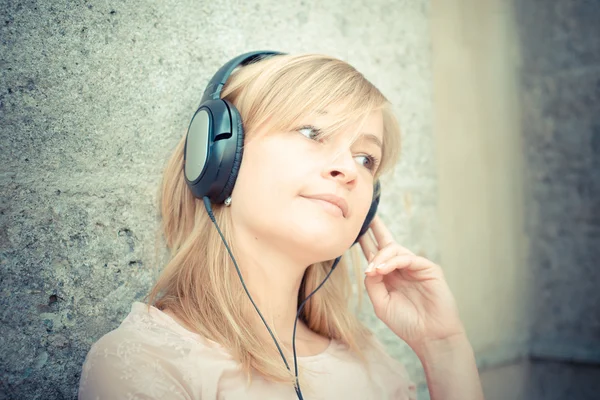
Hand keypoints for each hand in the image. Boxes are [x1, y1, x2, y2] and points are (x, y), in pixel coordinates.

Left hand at [358, 215, 465, 349]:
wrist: (430, 337)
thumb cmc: (406, 322)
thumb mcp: (381, 302)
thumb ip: (373, 283)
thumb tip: (369, 265)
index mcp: (389, 275)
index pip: (375, 253)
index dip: (364, 241)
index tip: (352, 229)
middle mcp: (402, 268)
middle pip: (387, 242)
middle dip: (376, 228)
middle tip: (366, 216)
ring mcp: (415, 266)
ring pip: (395, 249)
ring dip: (381, 256)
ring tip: (373, 269)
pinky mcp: (428, 269)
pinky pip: (408, 258)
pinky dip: (393, 261)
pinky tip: (382, 269)